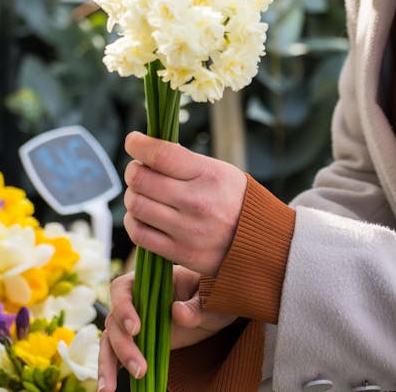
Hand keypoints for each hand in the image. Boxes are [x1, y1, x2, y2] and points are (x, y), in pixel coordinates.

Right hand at [98, 265, 236, 389]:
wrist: (214, 310)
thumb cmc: (211, 295)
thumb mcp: (209, 300)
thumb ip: (195, 306)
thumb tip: (177, 312)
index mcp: (147, 280)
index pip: (122, 288)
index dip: (124, 308)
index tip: (135, 329)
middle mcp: (134, 300)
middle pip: (114, 321)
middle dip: (123, 347)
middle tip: (139, 369)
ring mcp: (133, 322)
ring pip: (110, 341)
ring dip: (108, 364)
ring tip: (108, 389)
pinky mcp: (135, 342)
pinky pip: (116, 355)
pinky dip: (110, 371)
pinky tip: (108, 389)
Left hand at [123, 131, 247, 275]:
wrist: (262, 242)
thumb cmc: (235, 200)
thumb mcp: (220, 171)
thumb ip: (184, 162)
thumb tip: (147, 151)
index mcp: (208, 175)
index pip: (161, 155)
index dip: (138, 144)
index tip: (133, 141)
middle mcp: (196, 203)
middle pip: (141, 180)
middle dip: (133, 171)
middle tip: (138, 171)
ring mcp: (187, 230)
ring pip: (136, 206)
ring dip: (133, 196)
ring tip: (141, 194)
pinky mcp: (180, 253)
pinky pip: (139, 235)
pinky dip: (134, 222)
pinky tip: (142, 216)